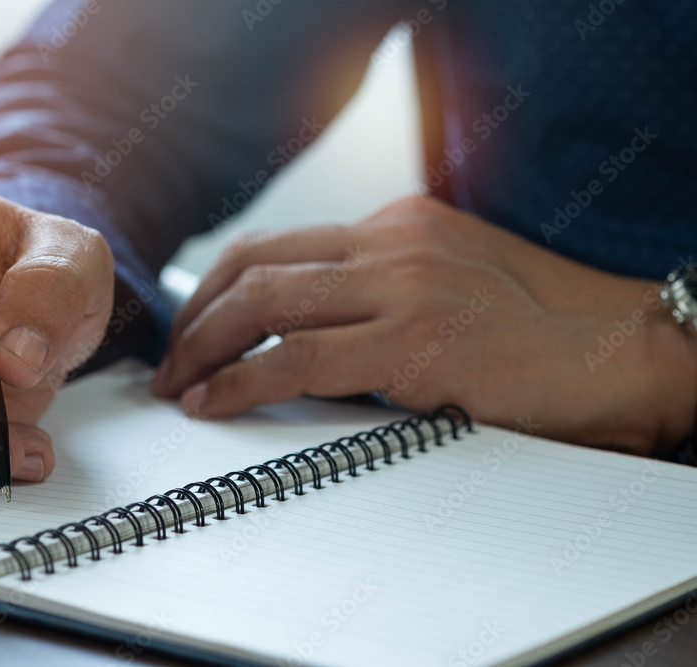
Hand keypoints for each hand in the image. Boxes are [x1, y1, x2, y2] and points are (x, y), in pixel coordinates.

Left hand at [152, 195, 696, 454]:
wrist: (621, 352)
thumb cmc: (539, 333)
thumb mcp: (451, 287)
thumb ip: (383, 294)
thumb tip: (309, 335)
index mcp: (397, 227)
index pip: (278, 245)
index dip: (216, 286)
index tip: (192, 326)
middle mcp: (392, 244)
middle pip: (254, 265)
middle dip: (194, 316)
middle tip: (170, 360)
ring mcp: (403, 287)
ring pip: (263, 304)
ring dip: (204, 348)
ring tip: (179, 385)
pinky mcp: (415, 342)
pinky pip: (297, 359)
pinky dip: (241, 382)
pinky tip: (214, 402)